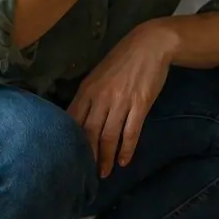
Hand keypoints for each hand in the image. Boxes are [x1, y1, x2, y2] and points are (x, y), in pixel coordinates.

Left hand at [66, 22, 178, 177]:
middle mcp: (101, 97)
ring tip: (105, 172)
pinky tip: (124, 161)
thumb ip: (89, 96)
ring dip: (106, 157)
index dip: (70, 142)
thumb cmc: (123, 60)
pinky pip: (131, 132)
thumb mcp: (98, 75)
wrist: (150, 45)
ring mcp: (121, 101)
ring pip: (109, 136)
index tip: (68, 158)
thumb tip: (78, 120)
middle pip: (89, 133)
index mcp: (87, 89)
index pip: (73, 120)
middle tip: (86, 174)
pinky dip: (126, 149)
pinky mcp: (140, 105)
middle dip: (87, 156)